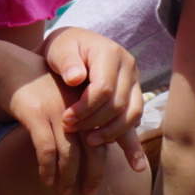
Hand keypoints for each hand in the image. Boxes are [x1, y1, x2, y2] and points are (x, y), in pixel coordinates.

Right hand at [0, 46, 110, 194]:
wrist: (5, 64)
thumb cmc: (33, 83)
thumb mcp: (61, 95)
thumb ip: (76, 115)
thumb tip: (85, 144)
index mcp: (87, 103)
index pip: (106, 136)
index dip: (107, 161)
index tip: (101, 180)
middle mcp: (77, 108)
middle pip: (94, 148)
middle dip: (93, 175)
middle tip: (88, 193)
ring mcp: (57, 112)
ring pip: (70, 153)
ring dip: (68, 177)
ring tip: (64, 192)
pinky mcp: (36, 115)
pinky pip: (46, 149)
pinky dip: (47, 168)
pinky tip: (45, 179)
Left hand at [44, 27, 147, 168]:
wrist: (73, 47)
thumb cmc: (63, 48)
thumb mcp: (59, 49)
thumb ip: (66, 61)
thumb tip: (75, 78)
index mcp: (111, 53)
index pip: (104, 89)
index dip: (85, 109)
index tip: (66, 119)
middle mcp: (129, 67)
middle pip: (118, 104)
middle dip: (94, 122)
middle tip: (71, 129)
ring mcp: (134, 81)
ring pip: (132, 114)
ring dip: (112, 132)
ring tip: (89, 142)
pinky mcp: (134, 94)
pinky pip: (134, 118)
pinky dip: (125, 135)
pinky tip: (114, 148)